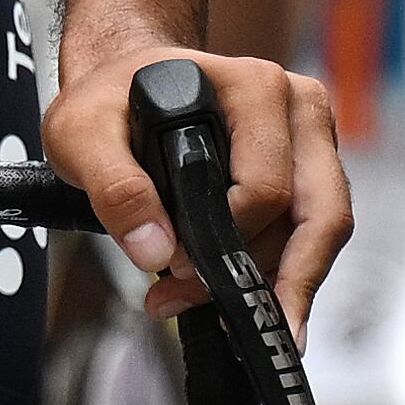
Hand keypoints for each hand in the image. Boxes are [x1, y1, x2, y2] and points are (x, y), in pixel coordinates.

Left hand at [45, 42, 349, 332]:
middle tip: (221, 318)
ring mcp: (311, 140)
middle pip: (314, 215)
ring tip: (214, 311)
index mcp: (256, 88)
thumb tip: (155, 249)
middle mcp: (298, 109)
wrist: (124, 86)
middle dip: (266, 276)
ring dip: (274, 282)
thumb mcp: (83, 134)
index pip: (265, 189)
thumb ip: (113, 188)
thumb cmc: (111, 101)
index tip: (177, 270)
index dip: (224, 241)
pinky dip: (280, 272)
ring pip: (321, 231)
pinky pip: (314, 233)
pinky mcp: (310, 171)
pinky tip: (237, 298)